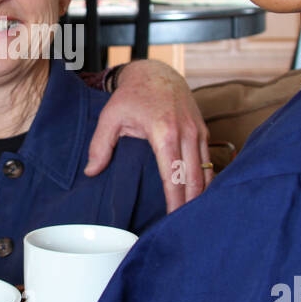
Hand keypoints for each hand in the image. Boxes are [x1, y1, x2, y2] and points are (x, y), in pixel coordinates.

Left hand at [86, 59, 209, 211]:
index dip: (175, 202)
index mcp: (164, 132)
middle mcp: (186, 133)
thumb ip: (100, 145)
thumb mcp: (110, 117)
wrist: (157, 72)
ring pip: (206, 172)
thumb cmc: (132, 96)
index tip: (171, 221)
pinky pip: (209, 162)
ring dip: (201, 197)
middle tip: (184, 229)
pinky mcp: (203, 131)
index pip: (174, 176)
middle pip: (195, 179)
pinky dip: (206, 181)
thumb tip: (90, 172)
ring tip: (193, 219)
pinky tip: (199, 198)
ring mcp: (198, 131)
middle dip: (190, 206)